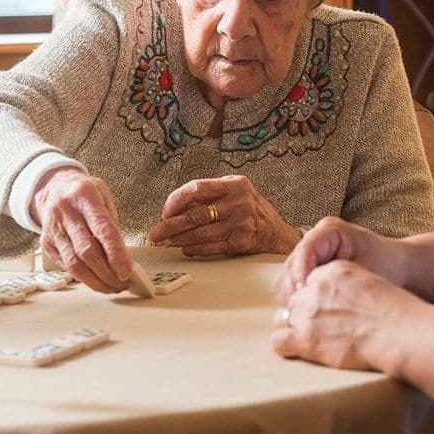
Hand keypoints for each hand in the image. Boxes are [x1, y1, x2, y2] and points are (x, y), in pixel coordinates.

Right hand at [31, 167, 130, 292]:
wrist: (53, 187)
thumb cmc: (83, 192)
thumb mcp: (103, 195)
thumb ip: (112, 222)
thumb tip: (123, 256)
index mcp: (84, 195)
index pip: (102, 229)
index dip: (115, 253)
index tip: (126, 272)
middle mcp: (66, 212)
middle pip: (87, 251)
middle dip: (107, 273)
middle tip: (122, 284)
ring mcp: (53, 228)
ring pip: (73, 263)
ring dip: (95, 281)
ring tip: (111, 287)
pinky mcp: (46, 242)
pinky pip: (64, 265)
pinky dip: (82, 277)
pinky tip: (95, 280)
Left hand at [147, 175, 300, 256]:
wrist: (277, 233)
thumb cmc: (250, 210)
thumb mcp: (234, 193)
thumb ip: (209, 196)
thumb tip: (174, 208)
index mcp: (234, 184)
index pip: (197, 188)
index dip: (176, 200)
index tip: (165, 211)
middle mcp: (238, 202)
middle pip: (195, 214)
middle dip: (170, 225)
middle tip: (155, 232)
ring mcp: (241, 223)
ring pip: (200, 232)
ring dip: (178, 239)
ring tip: (166, 242)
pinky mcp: (241, 242)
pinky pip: (211, 247)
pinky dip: (194, 249)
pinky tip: (185, 248)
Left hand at [271, 259, 424, 370]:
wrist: (399, 332)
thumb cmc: (394, 312)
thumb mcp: (369, 280)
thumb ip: (345, 283)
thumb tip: (334, 296)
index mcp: (331, 270)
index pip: (308, 280)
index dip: (313, 296)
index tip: (322, 308)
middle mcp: (315, 289)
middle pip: (294, 299)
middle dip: (302, 312)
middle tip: (318, 326)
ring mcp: (308, 314)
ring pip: (282, 317)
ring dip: (291, 326)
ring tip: (306, 337)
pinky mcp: (306, 339)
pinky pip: (278, 340)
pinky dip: (284, 343)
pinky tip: (296, 348)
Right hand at [274, 217, 404, 302]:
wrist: (396, 267)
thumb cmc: (386, 266)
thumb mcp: (366, 271)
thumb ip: (341, 279)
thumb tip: (313, 293)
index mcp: (330, 230)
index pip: (306, 249)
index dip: (300, 271)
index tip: (303, 292)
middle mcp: (314, 239)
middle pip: (290, 264)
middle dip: (293, 288)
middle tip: (301, 311)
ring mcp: (308, 254)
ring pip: (286, 276)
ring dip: (292, 297)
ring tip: (304, 316)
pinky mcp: (306, 269)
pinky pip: (291, 286)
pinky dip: (296, 300)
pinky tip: (307, 315)